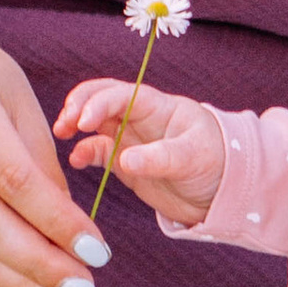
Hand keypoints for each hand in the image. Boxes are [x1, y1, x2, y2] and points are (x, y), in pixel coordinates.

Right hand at [54, 77, 227, 230]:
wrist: (225, 193)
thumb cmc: (218, 163)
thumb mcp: (193, 157)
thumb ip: (160, 158)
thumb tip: (125, 160)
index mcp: (158, 106)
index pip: (122, 94)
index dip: (98, 102)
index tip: (82, 121)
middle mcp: (140, 117)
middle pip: (101, 100)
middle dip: (79, 106)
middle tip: (63, 125)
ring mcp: (130, 138)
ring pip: (94, 124)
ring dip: (76, 126)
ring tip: (62, 136)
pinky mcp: (124, 162)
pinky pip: (97, 151)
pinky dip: (84, 153)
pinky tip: (77, 161)